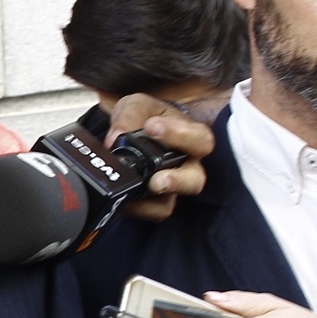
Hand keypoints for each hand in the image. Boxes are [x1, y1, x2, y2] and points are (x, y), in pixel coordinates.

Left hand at [102, 95, 213, 221]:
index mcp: (190, 138)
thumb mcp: (137, 105)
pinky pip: (152, 212)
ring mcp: (170, 186)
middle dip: (178, 181)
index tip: (152, 126)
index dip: (179, 135)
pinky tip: (127, 199)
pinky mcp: (154, 201)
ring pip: (172, 201)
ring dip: (155, 201)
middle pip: (195, 180)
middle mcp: (186, 166)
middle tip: (158, 179)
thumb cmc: (145, 117)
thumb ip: (130, 114)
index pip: (199, 139)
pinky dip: (139, 208)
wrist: (131, 131)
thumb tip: (117, 136)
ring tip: (145, 190)